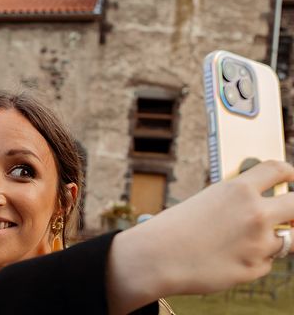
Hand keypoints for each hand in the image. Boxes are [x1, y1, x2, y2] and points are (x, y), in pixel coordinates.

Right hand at [106, 160, 293, 313]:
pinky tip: (228, 258)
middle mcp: (255, 214)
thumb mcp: (206, 201)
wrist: (158, 257)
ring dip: (276, 239)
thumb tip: (262, 204)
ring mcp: (259, 243)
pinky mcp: (256, 269)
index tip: (292, 177)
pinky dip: (253, 260)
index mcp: (239, 190)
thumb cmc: (175, 227)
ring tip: (250, 241)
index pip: (277, 170)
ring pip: (288, 240)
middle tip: (291, 212)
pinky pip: (266, 262)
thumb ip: (237, 201)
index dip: (290, 172)